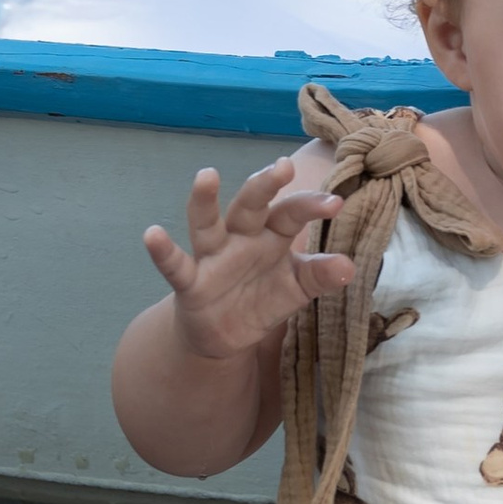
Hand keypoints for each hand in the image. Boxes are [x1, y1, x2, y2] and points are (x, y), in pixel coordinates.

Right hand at [145, 159, 353, 361]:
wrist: (225, 336)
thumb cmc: (263, 298)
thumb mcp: (296, 289)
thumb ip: (320, 276)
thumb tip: (350, 267)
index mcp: (271, 235)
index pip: (291, 213)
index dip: (311, 205)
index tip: (336, 202)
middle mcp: (241, 238)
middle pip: (251, 205)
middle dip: (264, 185)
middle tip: (282, 167)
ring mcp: (212, 257)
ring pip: (207, 223)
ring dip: (205, 200)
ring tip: (206, 175)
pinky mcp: (190, 282)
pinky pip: (175, 265)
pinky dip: (163, 251)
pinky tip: (152, 234)